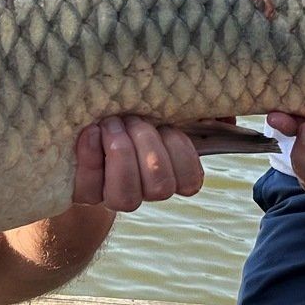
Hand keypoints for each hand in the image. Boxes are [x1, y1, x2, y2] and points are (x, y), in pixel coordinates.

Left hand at [73, 116, 209, 212]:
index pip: (190, 181)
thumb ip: (197, 110)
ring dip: (121, 153)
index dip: (181, 153)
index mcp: (169, 171)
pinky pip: (88, 187)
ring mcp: (112, 195)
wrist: (78, 126)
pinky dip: (91, 156)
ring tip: (110, 124)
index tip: (166, 124)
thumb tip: (227, 116)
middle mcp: (144, 190)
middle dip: (148, 146)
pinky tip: (90, 132)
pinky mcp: (83, 193)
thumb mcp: (161, 107)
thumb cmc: (127, 111)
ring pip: (127, 197)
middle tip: (132, 117)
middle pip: (160, 187)